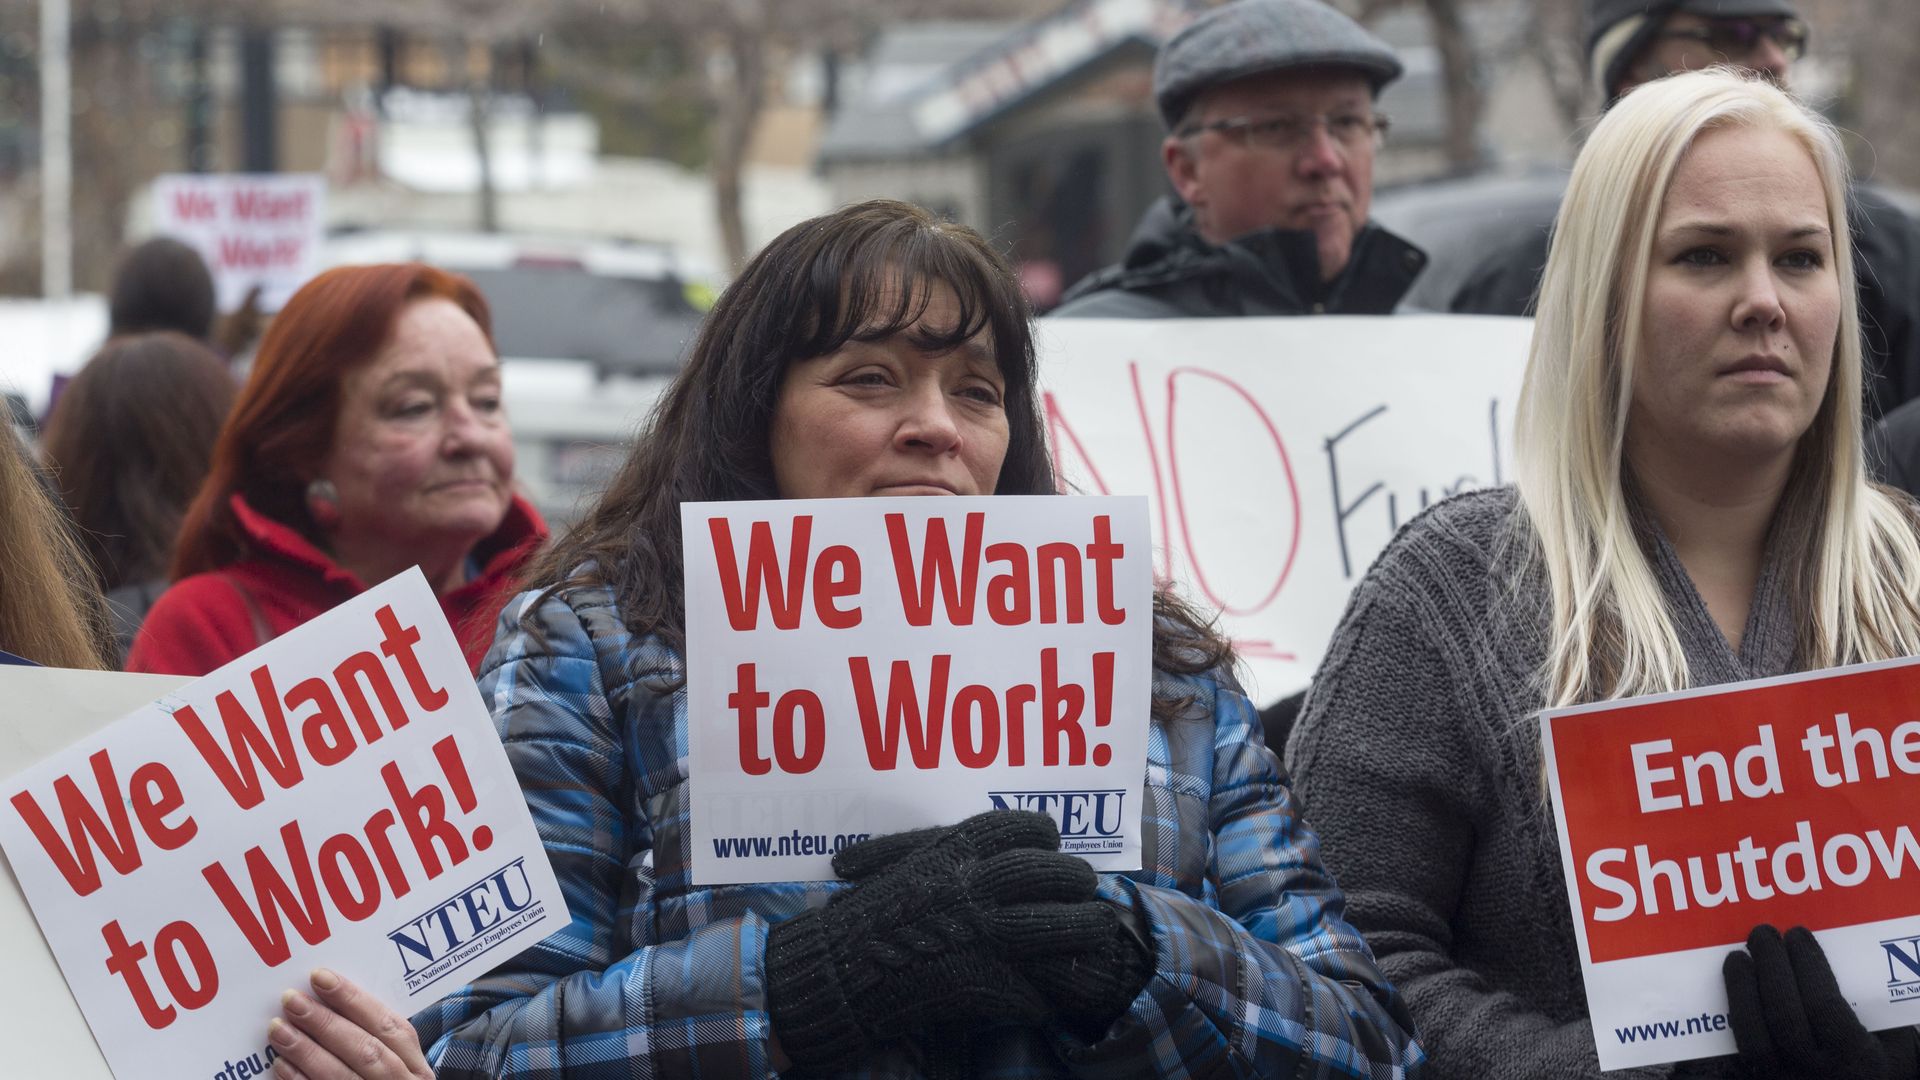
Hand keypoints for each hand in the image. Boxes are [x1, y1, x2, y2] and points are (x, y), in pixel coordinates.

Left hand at [267, 968, 433, 1078]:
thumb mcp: (394, 1070)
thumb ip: (372, 1041)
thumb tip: (327, 1000)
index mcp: (415, 1070)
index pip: (389, 1026)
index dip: (355, 1000)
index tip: (320, 977)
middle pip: (365, 1050)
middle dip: (325, 1022)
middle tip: (291, 1000)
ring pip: (342, 1076)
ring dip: (307, 1050)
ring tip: (277, 1029)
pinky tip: (281, 1065)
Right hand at [835, 813, 1155, 1043]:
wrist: (837, 969)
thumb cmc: (864, 914)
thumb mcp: (910, 865)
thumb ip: (952, 856)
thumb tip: (994, 856)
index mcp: (958, 850)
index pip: (1026, 829)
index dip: (1046, 839)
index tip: (1051, 848)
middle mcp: (979, 883)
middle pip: (1056, 873)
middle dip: (1078, 880)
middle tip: (1086, 888)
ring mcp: (985, 931)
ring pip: (1061, 925)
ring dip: (1086, 928)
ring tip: (1100, 927)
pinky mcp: (985, 979)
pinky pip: (1033, 988)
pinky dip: (1039, 993)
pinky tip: (1042, 992)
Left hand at [1724, 925, 1911, 1079]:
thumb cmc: (1878, 1059)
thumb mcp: (1889, 1035)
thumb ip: (1868, 1001)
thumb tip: (1829, 947)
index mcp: (1856, 1061)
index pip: (1824, 1008)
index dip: (1807, 966)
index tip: (1798, 934)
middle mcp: (1817, 1075)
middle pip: (1784, 1019)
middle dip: (1771, 969)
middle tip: (1763, 934)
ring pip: (1753, 1039)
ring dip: (1741, 990)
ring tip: (1738, 957)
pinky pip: (1738, 1050)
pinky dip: (1732, 1015)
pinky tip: (1730, 987)